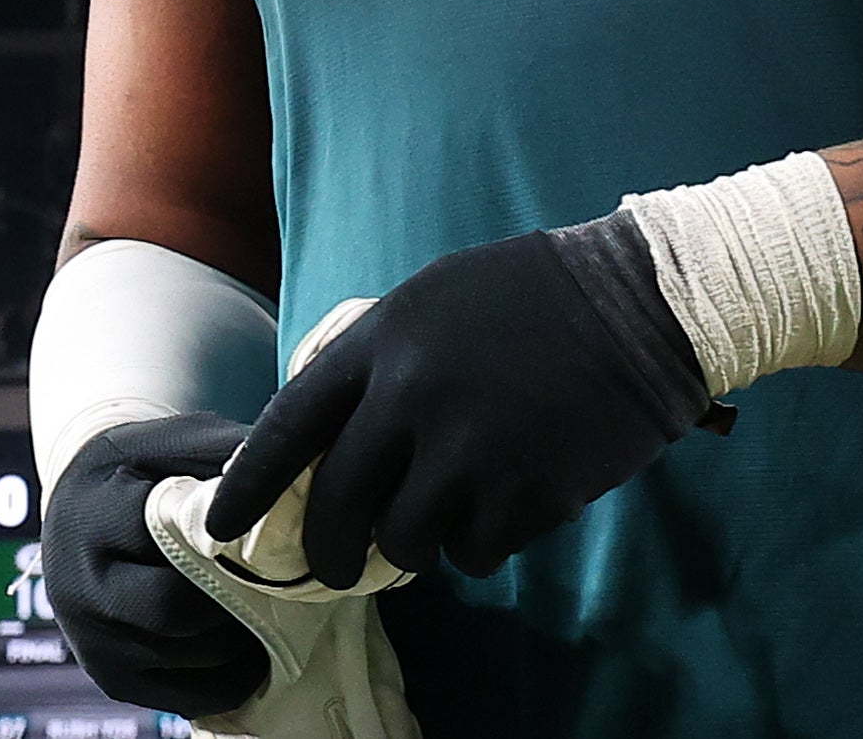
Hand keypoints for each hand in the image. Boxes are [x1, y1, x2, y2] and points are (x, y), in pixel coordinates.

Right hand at [41, 412, 267, 715]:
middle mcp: (81, 589)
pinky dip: (234, 677)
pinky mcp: (114, 681)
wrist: (79, 513)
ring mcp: (95, 644)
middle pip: (175, 610)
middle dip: (236, 595)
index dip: (228, 541)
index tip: (267, 531)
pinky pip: (192, 699)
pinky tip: (252, 644)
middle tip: (278, 577)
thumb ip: (220, 451)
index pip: (167, 540)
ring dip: (244, 636)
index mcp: (92, 518)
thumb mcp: (166, 440)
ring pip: (192, 658)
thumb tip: (292, 467)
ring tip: (274, 606)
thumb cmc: (137, 471)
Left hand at [203, 230, 702, 587]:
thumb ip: (378, 363)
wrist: (641, 302)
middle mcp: (412, 396)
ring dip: (420, 540)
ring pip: (405, 541)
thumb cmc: (534, 296)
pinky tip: (509, 501)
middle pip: (337, 505)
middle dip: (329, 550)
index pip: (287, 426)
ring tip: (454, 506)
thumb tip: (330, 437)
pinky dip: (482, 541)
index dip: (248, 485)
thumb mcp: (434, 300)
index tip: (221, 525)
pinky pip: (473, 551)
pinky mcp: (525, 492)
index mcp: (382, 341)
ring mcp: (469, 449)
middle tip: (338, 565)